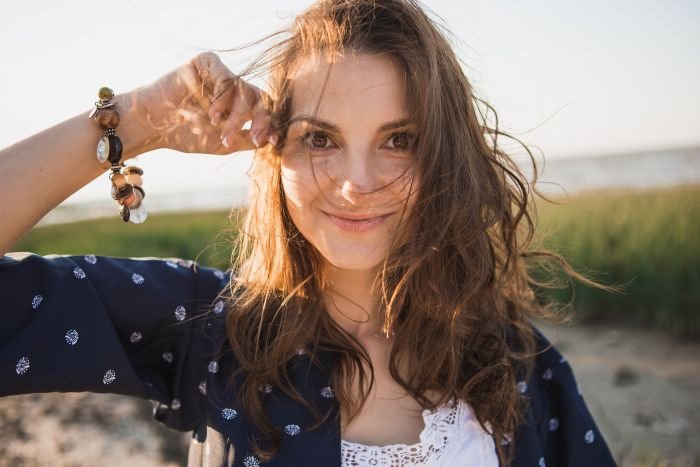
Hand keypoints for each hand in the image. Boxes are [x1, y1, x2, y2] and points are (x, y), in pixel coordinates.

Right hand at [128, 52, 276, 154]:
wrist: (154, 125)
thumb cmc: (185, 135)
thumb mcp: (224, 143)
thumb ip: (247, 139)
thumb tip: (273, 140)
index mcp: (238, 103)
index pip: (264, 108)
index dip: (272, 123)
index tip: (273, 140)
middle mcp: (231, 86)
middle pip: (259, 97)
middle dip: (260, 120)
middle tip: (254, 139)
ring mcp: (220, 73)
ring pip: (244, 89)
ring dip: (237, 115)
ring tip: (221, 130)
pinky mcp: (206, 63)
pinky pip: (226, 76)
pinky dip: (223, 98)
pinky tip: (211, 113)